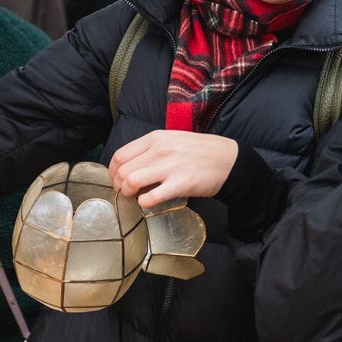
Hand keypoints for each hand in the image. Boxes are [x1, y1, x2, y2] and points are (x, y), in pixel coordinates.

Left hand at [108, 131, 238, 208]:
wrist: (228, 160)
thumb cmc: (200, 151)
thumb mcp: (172, 139)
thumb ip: (151, 148)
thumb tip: (130, 164)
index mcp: (155, 138)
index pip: (120, 155)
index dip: (113, 172)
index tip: (117, 180)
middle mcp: (160, 150)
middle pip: (123, 170)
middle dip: (119, 186)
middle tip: (126, 192)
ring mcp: (169, 167)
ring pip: (131, 182)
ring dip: (128, 194)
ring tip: (135, 197)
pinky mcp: (180, 184)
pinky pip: (151, 197)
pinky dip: (144, 203)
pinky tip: (149, 202)